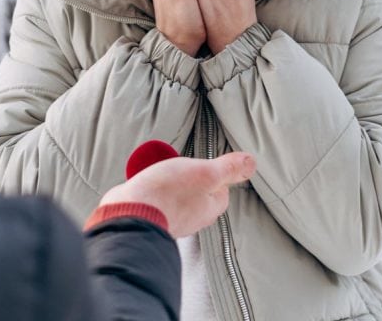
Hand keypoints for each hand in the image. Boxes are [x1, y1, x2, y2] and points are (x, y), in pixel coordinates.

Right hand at [98, 151, 255, 237]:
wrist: (129, 212)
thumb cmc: (169, 192)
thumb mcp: (205, 173)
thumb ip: (228, 168)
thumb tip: (252, 163)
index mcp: (209, 208)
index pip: (222, 191)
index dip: (217, 175)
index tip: (209, 164)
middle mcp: (192, 217)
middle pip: (199, 194)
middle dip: (193, 179)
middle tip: (184, 165)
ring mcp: (170, 217)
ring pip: (177, 197)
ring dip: (172, 183)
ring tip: (164, 170)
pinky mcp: (150, 214)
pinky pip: (158, 199)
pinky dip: (155, 189)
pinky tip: (148, 180)